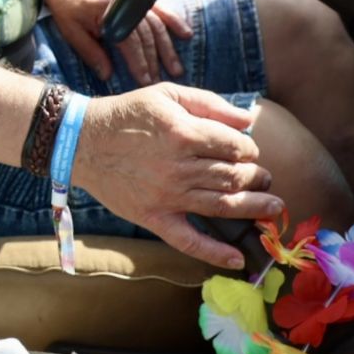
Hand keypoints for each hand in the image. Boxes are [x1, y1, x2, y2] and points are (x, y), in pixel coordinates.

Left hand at [45, 0, 192, 85]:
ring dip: (167, 47)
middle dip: (155, 59)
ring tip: (176, 68)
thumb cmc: (67, 9)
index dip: (137, 60)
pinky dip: (174, 21)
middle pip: (146, 34)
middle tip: (160, 80)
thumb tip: (108, 76)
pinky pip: (161, 8)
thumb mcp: (72, 33)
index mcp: (106, 11)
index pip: (128, 39)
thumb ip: (91, 53)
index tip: (145, 80)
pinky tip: (186, 34)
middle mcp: (123, 2)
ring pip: (157, 24)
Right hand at [71, 83, 284, 268]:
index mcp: (184, 133)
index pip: (236, 146)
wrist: (81, 140)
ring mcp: (167, 196)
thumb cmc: (127, 114)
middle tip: (263, 178)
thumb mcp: (167, 94)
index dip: (249, 149)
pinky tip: (237, 259)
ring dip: (254, 208)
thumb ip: (210, 103)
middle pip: (234, 177)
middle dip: (256, 177)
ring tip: (272, 208)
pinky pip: (188, 240)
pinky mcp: (153, 217)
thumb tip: (249, 120)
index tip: (247, 151)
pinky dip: (214, 253)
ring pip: (223, 206)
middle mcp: (180, 167)